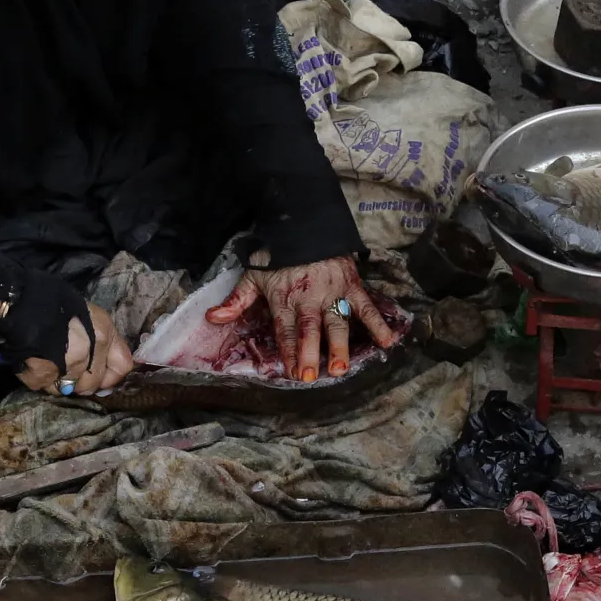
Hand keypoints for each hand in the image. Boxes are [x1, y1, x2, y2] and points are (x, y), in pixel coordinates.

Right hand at [16, 301, 133, 397]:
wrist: (17, 302)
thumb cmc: (53, 301)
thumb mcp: (88, 313)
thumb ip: (102, 338)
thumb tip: (108, 363)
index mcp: (103, 334)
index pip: (122, 367)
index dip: (112, 373)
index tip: (102, 373)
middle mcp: (88, 353)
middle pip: (94, 383)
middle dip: (84, 379)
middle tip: (69, 367)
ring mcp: (65, 368)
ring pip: (72, 390)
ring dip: (64, 382)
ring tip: (52, 365)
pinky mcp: (42, 377)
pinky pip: (49, 390)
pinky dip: (44, 381)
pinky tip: (39, 365)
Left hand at [208, 255, 403, 381]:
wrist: (304, 224)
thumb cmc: (278, 255)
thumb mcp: (253, 275)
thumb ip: (236, 300)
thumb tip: (212, 319)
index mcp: (284, 300)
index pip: (286, 331)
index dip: (288, 352)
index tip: (290, 373)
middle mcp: (309, 299)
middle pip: (310, 331)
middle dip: (310, 354)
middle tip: (310, 377)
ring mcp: (333, 293)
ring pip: (336, 323)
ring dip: (339, 346)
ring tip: (341, 369)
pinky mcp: (351, 285)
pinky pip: (366, 307)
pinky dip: (378, 324)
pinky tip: (388, 342)